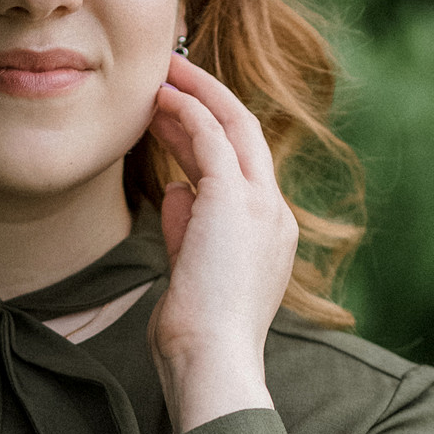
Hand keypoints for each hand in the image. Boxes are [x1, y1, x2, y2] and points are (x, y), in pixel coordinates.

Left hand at [145, 54, 298, 433]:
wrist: (211, 361)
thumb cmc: (196, 336)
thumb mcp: (189, 273)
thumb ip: (186, 231)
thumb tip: (175, 192)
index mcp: (268, 236)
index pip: (242, 170)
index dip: (207, 137)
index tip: (174, 118)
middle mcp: (273, 214)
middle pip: (247, 136)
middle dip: (208, 101)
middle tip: (172, 75)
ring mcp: (261, 204)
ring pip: (233, 125)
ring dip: (196, 94)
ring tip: (162, 72)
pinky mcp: (236, 198)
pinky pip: (211, 137)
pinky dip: (186, 111)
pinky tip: (159, 97)